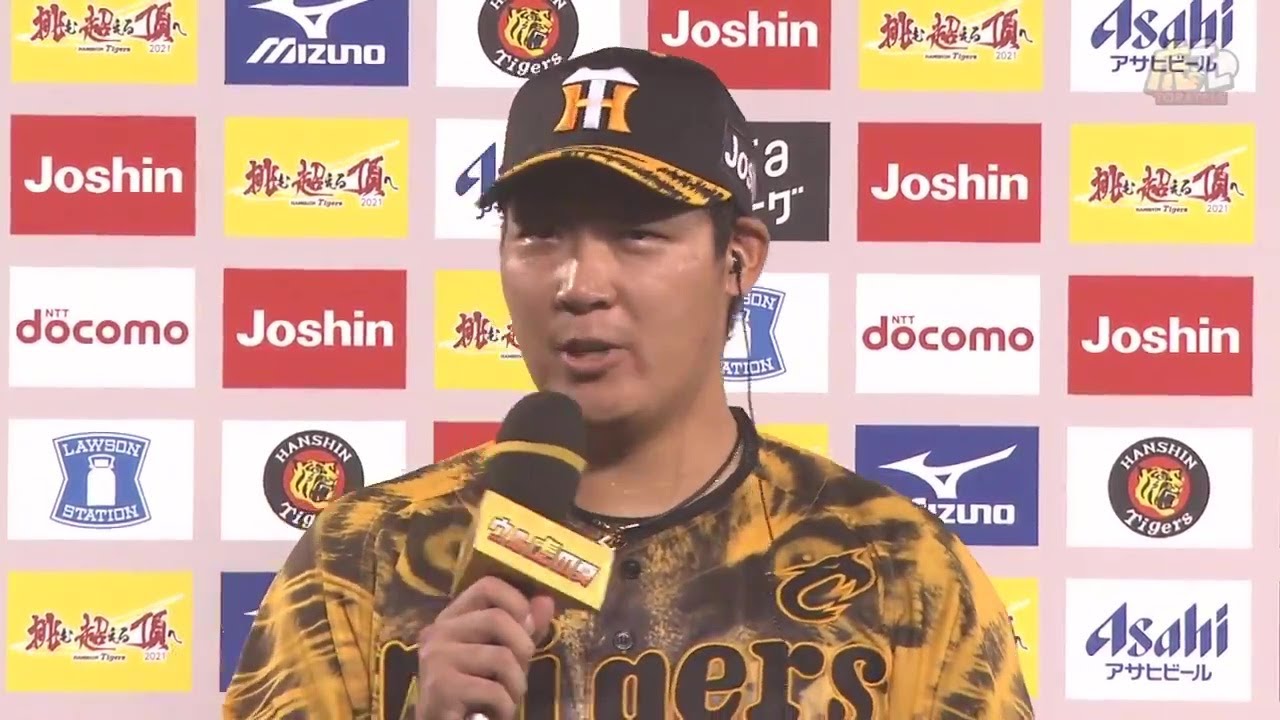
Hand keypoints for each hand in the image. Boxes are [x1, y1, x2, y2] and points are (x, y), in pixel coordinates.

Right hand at [415, 577, 555, 719]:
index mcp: (452, 618)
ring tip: (504, 700)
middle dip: (521, 651)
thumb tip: (546, 600)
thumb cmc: (476, 692)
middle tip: (515, 676)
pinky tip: (493, 714)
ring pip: (501, 657)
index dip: (517, 601)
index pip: (487, 586)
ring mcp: (437, 658)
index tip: (528, 627)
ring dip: (515, 686)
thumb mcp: (504, 656)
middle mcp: (438, 632)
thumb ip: (523, 629)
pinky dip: (504, 708)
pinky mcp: (441, 687)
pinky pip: (494, 691)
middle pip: (498, 619)